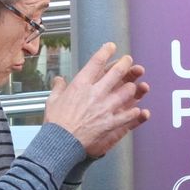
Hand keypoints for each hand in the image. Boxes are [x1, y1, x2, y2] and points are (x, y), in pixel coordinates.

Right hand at [43, 42, 150, 156]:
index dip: (105, 52)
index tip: (111, 47)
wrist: (60, 142)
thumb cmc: (55, 122)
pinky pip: (127, 115)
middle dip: (125, 64)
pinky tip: (137, 110)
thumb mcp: (52, 101)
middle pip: (116, 73)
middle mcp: (95, 93)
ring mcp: (104, 107)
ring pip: (125, 92)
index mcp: (80, 85)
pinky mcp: (110, 122)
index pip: (96, 63)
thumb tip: (58, 79)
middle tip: (129, 60)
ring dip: (131, 88)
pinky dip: (133, 112)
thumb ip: (58, 88)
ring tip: (134, 86)